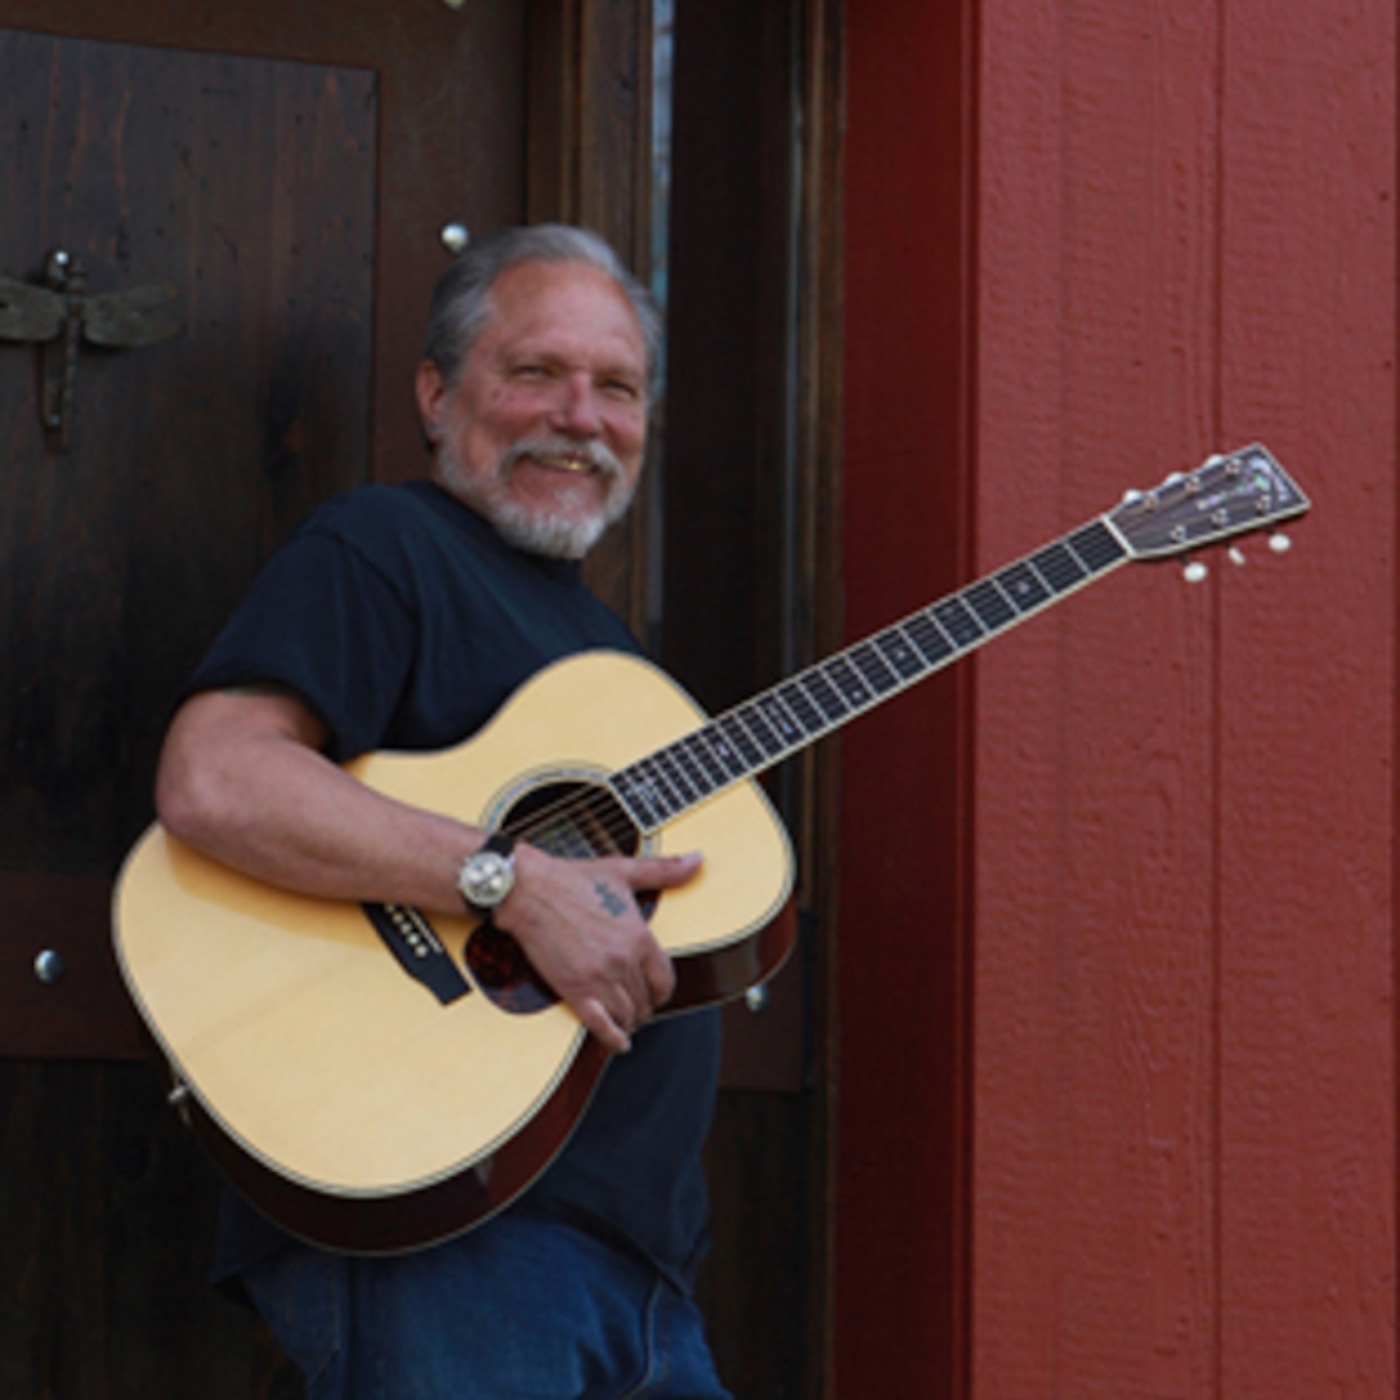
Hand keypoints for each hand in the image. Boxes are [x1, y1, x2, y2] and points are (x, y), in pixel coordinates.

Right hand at [493, 845, 701, 1052]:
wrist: (528, 890)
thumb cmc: (572, 879)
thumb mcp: (624, 871)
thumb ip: (664, 870)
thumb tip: (698, 860)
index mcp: (639, 935)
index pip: (665, 979)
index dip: (662, 990)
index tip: (655, 992)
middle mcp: (623, 960)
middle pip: (646, 1000)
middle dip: (644, 1006)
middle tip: (636, 1005)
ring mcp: (599, 977)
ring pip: (627, 1015)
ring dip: (629, 1020)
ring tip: (625, 1018)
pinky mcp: (574, 989)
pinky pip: (601, 1025)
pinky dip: (613, 1038)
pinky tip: (619, 1042)